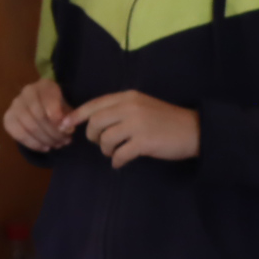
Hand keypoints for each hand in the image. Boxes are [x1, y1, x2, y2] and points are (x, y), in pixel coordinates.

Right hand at [4, 77, 71, 151]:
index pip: (48, 99)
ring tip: (57, 145)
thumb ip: (69, 117)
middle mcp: (27, 92)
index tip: (69, 130)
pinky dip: (34, 144)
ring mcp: (15, 105)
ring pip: (30, 126)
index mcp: (45, 85)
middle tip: (65, 141)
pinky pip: (19, 134)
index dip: (57, 115)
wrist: (43, 109)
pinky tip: (45, 147)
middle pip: (39, 115)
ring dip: (46, 140)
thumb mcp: (68, 109)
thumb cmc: (59, 109)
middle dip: (54, 132)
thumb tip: (66, 129)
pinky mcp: (8, 119)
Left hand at [66, 89, 199, 167]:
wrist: (194, 130)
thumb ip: (120, 109)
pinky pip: (120, 154)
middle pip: (95, 123)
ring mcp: (137, 124)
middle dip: (92, 136)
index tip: (64, 125)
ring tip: (115, 152)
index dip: (76, 115)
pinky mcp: (144, 142)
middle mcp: (130, 107)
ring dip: (106, 150)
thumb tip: (92, 122)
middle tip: (101, 143)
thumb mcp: (141, 105)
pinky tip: (121, 162)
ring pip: (105, 140)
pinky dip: (117, 160)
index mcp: (127, 97)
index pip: (94, 104)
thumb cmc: (165, 119)